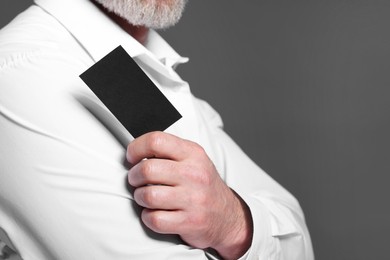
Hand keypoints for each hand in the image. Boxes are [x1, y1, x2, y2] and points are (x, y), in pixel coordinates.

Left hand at [127, 131, 252, 258]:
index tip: (132, 157)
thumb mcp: (193, 160)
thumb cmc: (203, 186)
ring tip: (147, 197)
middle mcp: (194, 174)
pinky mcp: (189, 222)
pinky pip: (154, 219)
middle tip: (137, 180)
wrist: (227, 216)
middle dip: (134, 176)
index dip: (136, 148)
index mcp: (193, 154)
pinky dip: (148, 217)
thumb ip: (169, 152)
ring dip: (140, 198)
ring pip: (147, 196)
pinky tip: (155, 213)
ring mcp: (193, 199)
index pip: (156, 140)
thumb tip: (136, 150)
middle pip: (147, 169)